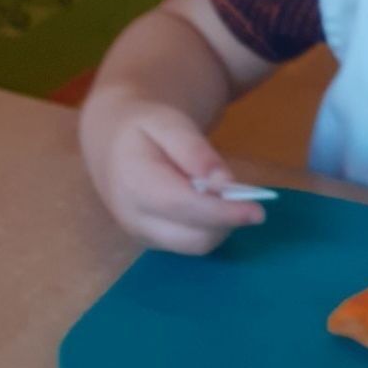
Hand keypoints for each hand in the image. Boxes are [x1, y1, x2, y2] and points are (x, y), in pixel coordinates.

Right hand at [81, 93, 263, 254]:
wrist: (111, 141)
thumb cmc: (142, 126)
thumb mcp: (169, 122)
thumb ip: (196, 152)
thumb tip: (224, 184)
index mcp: (134, 182)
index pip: (183, 206)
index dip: (222, 212)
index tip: (257, 212)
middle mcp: (134, 217)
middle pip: (193, 237)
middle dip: (227, 222)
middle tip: (248, 198)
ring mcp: (141, 234)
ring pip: (195, 245)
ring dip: (220, 226)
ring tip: (224, 195)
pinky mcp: (151, 241)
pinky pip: (189, 243)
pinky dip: (209, 228)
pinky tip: (209, 203)